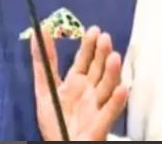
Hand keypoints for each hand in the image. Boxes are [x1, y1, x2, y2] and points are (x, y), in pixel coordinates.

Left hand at [32, 26, 128, 140]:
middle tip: (104, 37)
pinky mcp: (101, 124)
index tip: (94, 29)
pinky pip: (110, 112)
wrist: (59, 143)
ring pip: (107, 87)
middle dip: (101, 53)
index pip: (84, 60)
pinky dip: (117, 101)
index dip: (89, 46)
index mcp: (76, 83)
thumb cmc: (54, 118)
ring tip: (114, 56)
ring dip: (111, 72)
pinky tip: (122, 89)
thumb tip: (39, 30)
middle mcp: (89, 92)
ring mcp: (97, 107)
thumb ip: (42, 61)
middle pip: (98, 70)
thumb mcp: (44, 87)